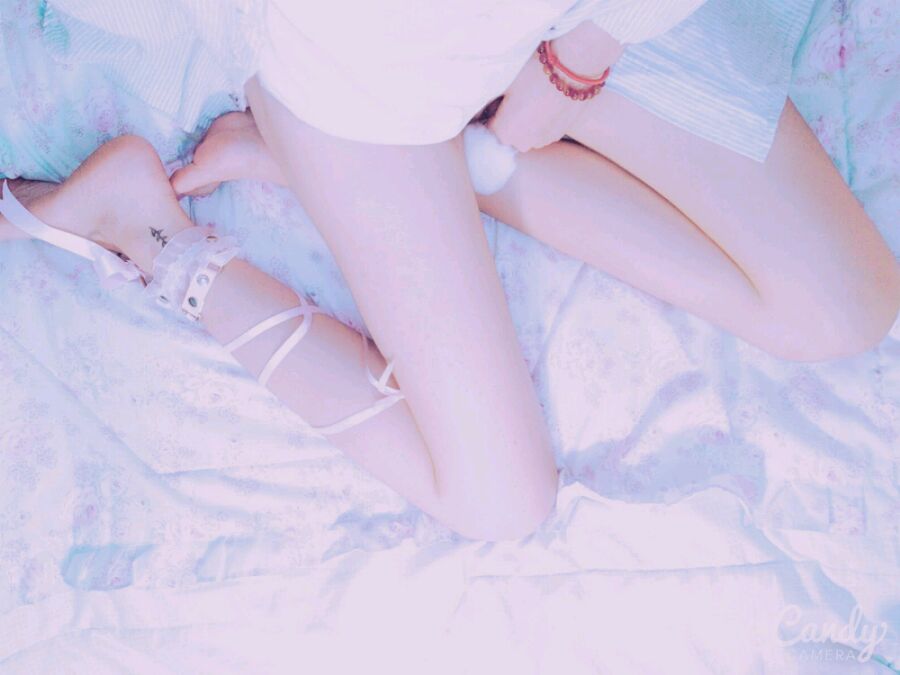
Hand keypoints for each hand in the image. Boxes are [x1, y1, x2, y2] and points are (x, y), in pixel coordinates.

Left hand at [488, 21, 623, 151]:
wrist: (574, 68)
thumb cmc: (533, 72)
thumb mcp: (501, 83)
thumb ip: (485, 102)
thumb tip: (479, 111)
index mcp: (503, 134)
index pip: (486, 126)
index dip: (489, 109)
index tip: (496, 95)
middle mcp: (521, 144)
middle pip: (505, 131)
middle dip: (505, 117)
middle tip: (514, 93)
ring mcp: (541, 142)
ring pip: (524, 131)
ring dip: (524, 119)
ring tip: (531, 96)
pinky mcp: (557, 135)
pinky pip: (541, 129)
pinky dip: (539, 119)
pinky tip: (544, 100)